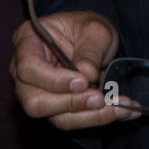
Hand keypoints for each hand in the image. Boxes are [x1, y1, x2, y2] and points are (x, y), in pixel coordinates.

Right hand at [10, 10, 135, 130]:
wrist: (92, 38)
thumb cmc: (86, 28)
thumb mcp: (94, 28)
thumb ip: (90, 48)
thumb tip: (87, 74)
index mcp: (27, 42)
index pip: (29, 68)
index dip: (53, 80)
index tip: (83, 81)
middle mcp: (25, 72)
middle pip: (36, 101)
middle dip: (71, 104)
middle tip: (100, 98)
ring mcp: (38, 94)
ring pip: (56, 118)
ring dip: (91, 116)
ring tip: (120, 107)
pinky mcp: (55, 109)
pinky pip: (73, 121)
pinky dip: (99, 118)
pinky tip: (123, 110)